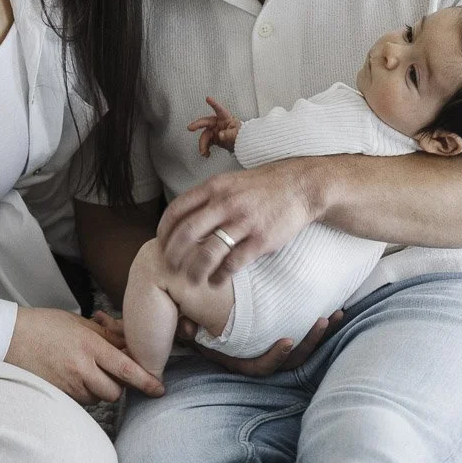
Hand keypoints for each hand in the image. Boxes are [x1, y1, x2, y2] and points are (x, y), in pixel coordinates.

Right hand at [5, 306, 164, 404]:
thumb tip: (129, 343)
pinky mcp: (58, 395)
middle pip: (115, 391)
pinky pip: (81, 400)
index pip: (125, 368)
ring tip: (89, 369)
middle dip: (119, 385)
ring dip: (101, 389)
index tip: (159, 389)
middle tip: (114, 372)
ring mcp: (68, 385)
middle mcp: (81, 368)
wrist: (9, 338)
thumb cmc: (45, 325)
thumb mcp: (79, 323)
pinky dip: (85, 392)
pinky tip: (75, 376)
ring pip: (98, 397)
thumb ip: (106, 335)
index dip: (145, 380)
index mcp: (90, 346)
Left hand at [158, 157, 316, 284]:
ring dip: (195, 270)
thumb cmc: (262, 186)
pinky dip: (221, 276)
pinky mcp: (261, 239)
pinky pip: (234, 263)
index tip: (161, 244)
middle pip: (187, 233)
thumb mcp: (230, 181)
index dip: (164, 231)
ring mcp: (244, 222)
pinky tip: (216, 281)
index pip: (177, 210)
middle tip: (170, 267)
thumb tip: (182, 218)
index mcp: (215, 187)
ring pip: (208, 252)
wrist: (300, 185)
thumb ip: (208, 197)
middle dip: (174, 255)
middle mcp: (226, 203)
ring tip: (192, 281)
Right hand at [175, 310, 343, 374]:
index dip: (274, 357)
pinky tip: (336, 309)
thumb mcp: (186, 323)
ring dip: (321, 334)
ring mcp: (272, 345)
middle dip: (310, 343)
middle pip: (290, 360)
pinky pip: (305, 334)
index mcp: (237, 358)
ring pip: (302, 350)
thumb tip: (189, 327)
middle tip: (322, 320)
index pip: (258, 367)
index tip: (287, 340)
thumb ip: (186, 326)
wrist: (197, 310)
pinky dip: (320, 325)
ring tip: (337, 314)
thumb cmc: (192, 317)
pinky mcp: (282, 331)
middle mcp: (257, 356)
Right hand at [187, 96, 241, 155]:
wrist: (241, 144)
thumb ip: (229, 134)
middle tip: (190, 128)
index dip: (214, 104)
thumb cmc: (241, 135)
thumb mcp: (237, 134)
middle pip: (206, 122)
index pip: (219, 110)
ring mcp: (214, 130)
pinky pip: (206, 143)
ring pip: (205, 136)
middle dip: (197, 125)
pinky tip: (207, 154)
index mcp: (225, 118)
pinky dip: (205, 149)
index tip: (208, 98)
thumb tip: (220, 135)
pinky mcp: (213, 138)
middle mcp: (218, 123)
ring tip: (204, 153)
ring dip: (203, 144)